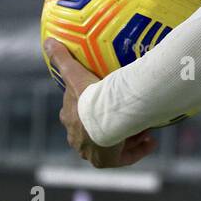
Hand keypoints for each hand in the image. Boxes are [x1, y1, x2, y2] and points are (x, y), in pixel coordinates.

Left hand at [44, 39, 158, 168]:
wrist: (101, 120)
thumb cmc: (88, 96)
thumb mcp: (75, 74)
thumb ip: (63, 59)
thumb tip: (48, 40)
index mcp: (70, 119)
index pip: (75, 115)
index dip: (88, 109)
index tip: (105, 102)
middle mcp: (77, 138)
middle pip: (93, 132)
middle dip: (108, 126)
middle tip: (127, 116)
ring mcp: (91, 151)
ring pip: (110, 144)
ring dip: (126, 137)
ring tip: (143, 127)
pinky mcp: (106, 160)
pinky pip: (124, 157)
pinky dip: (138, 149)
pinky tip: (152, 141)